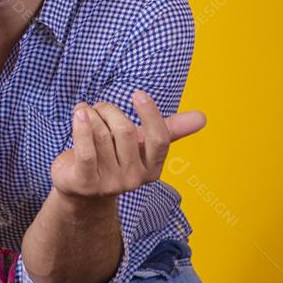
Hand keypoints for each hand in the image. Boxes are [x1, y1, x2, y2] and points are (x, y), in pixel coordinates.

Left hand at [50, 90, 205, 200]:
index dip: (151, 115)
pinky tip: (79, 113)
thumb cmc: (114, 157)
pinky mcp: (85, 183)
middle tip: (99, 108)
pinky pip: (86, 150)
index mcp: (151, 168)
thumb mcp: (141, 143)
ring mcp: (109, 184)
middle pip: (124, 131)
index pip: (159, 140)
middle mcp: (133, 179)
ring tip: (84, 113)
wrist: (80, 188)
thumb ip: (170, 130)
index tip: (139, 94)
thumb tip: (203, 117)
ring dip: (90, 114)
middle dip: (109, 110)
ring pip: (102, 134)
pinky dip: (81, 127)